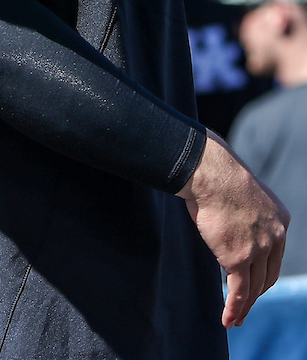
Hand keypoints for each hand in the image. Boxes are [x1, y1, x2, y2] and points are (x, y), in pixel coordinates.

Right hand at [177, 130, 287, 327]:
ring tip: (236, 319)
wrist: (210, 172)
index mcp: (280, 220)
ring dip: (245, 307)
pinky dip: (234, 308)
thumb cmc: (219, 176)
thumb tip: (230, 219)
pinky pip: (239, 291)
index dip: (264, 271)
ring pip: (254, 288)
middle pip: (268, 275)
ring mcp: (258, 249)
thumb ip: (246, 214)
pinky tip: (229, 319)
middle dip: (257, 292)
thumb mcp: (244, 194)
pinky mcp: (238, 259)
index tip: (255, 281)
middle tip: (246, 304)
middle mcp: (275, 237)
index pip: (274, 255)